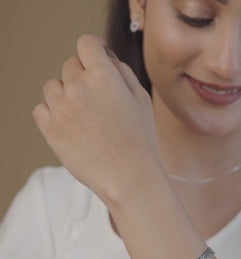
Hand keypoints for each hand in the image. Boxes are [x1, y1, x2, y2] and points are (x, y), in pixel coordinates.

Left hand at [32, 34, 159, 201]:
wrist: (129, 176)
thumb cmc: (140, 140)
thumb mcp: (142, 99)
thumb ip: (123, 73)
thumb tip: (108, 60)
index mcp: (103, 75)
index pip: (86, 44)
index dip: (93, 49)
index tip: (96, 57)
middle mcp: (78, 87)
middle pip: (70, 65)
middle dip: (83, 76)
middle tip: (97, 98)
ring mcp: (61, 109)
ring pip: (52, 86)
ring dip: (65, 93)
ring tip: (82, 114)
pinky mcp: (51, 130)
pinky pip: (40, 109)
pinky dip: (52, 113)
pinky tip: (69, 124)